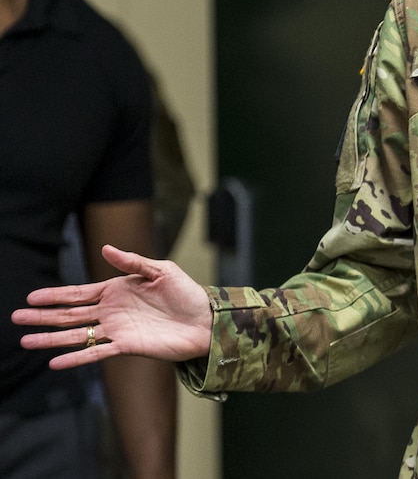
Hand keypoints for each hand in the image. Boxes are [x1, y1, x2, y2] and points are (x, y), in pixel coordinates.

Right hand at [12, 244, 212, 368]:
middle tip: (16, 317)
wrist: (205, 320)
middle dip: (43, 316)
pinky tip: (55, 362)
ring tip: (25, 340)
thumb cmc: (186, 293)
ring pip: (77, 334)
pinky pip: (96, 353)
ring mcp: (117, 330)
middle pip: (70, 314)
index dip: (55, 295)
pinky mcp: (127, 346)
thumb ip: (132, 262)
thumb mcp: (161, 270)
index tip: (31, 297)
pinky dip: (76, 358)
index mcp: (117, 290)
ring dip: (50, 338)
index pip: (79, 293)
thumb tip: (105, 248)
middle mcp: (112, 311)